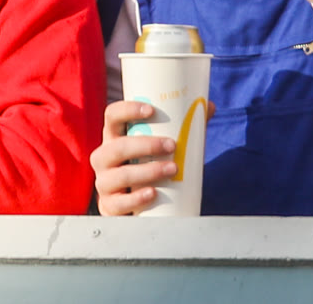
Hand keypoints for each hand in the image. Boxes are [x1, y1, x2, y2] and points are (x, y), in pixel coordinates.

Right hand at [92, 99, 177, 215]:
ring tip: (172, 169)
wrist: (140, 206)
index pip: (112, 116)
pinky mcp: (109, 206)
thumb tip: (209, 106)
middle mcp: (104, 158)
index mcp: (114, 137)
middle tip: (173, 145)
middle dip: (146, 145)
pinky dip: (136, 198)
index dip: (127, 110)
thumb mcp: (159, 147)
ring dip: (148, 171)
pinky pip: (118, 203)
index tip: (151, 110)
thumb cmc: (149, 167)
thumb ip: (183, 127)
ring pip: (120, 175)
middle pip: (117, 147)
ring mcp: (104, 183)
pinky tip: (153, 193)